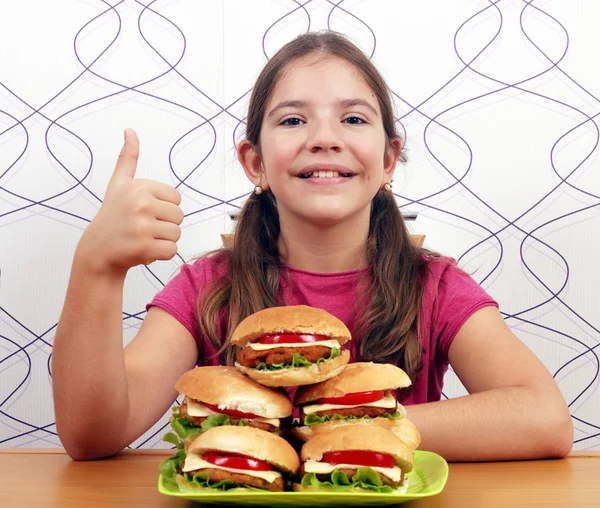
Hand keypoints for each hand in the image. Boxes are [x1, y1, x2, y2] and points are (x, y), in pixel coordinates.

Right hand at [78, 129, 183, 274]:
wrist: (97, 250)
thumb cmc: (113, 215)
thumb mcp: (118, 184)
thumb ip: (128, 158)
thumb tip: (130, 130)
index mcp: (139, 187)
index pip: (176, 198)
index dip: (163, 207)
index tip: (144, 211)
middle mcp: (140, 204)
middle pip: (179, 216)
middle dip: (165, 224)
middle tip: (143, 227)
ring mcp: (142, 227)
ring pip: (176, 233)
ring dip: (163, 239)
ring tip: (143, 238)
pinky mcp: (144, 248)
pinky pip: (172, 250)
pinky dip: (161, 254)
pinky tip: (144, 250)